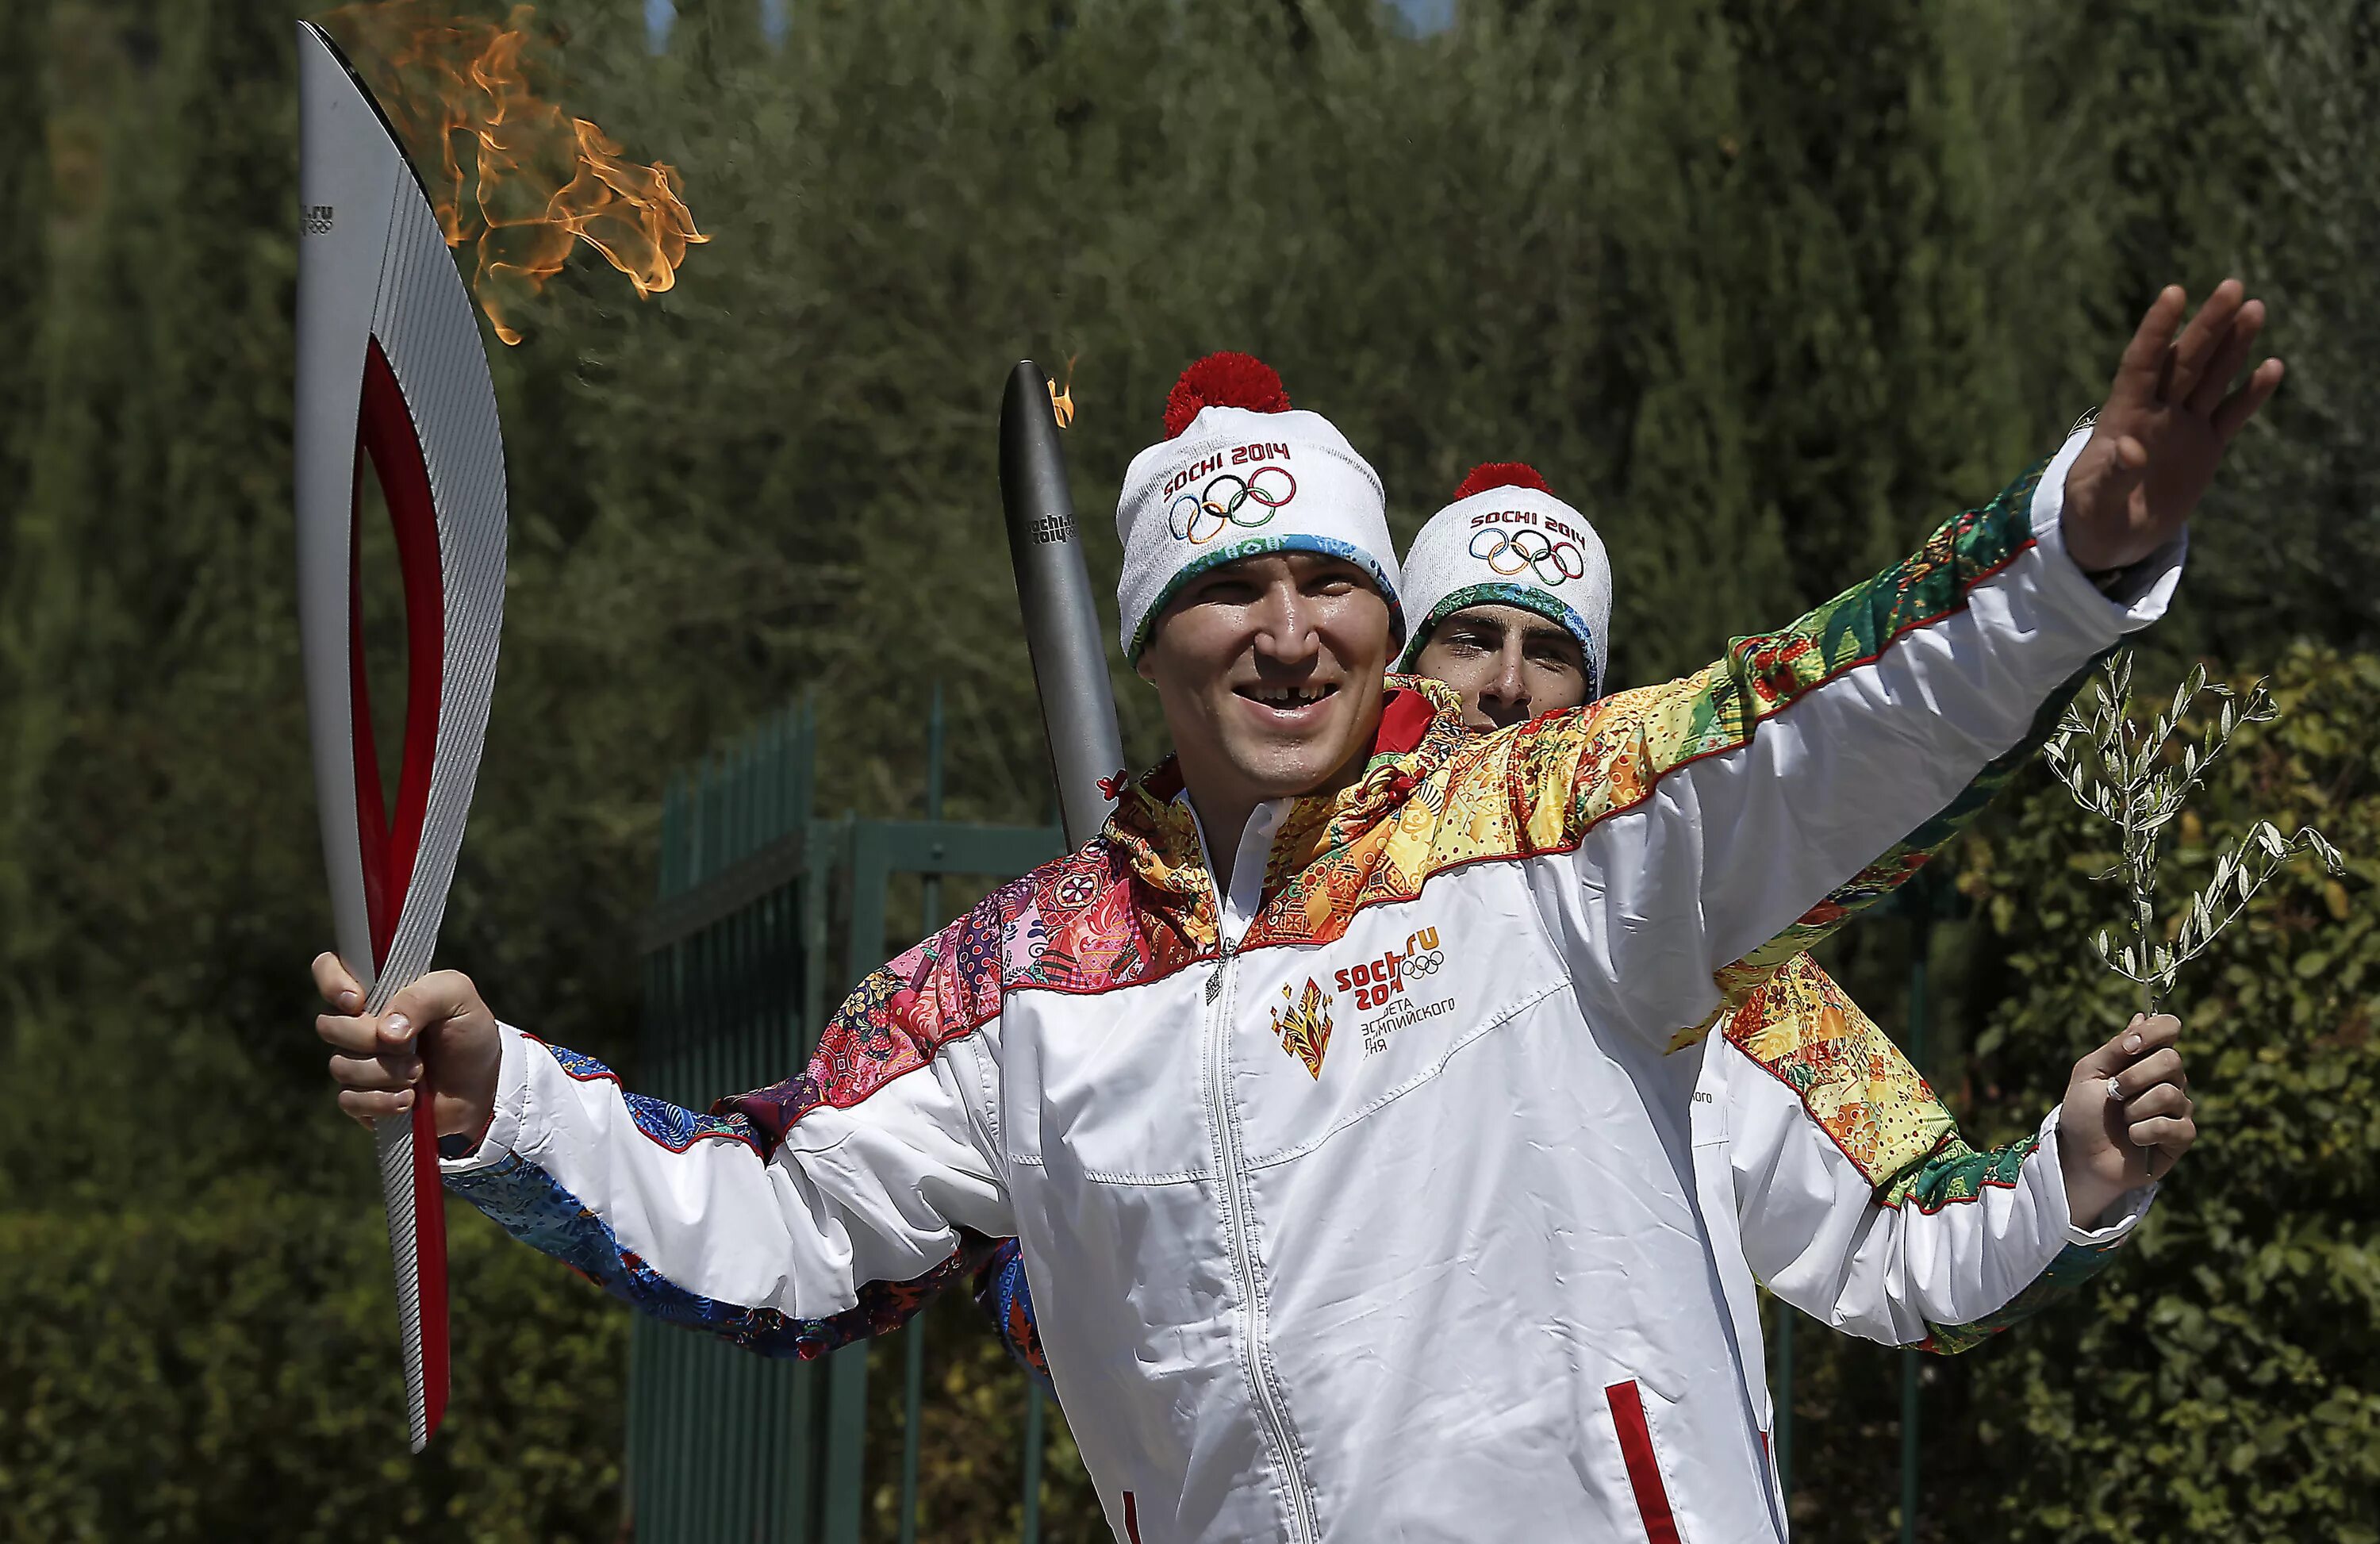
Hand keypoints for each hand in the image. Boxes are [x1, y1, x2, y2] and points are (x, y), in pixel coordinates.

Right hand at [313, 954, 504, 1144]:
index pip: (328, 968)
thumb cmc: (468, 1031)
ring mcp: (356, 1061)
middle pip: (329, 1026)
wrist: (482, 1084)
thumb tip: (385, 1030)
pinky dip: (382, 1100)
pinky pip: (348, 1100)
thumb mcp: (458, 998)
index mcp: (376, 989)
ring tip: (419, 1073)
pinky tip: (409, 1098)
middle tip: (411, 1045)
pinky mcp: (359, 1098)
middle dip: (370, 1038)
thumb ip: (424, 997)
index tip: (359, 1001)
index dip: (332, 983)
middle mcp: (358, 1022)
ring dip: (386, 1072)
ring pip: (340, 1066)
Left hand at [2057, 1013, 2195, 1227]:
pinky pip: (2172, 1125)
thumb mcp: (2089, 1073)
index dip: (2156, 1031)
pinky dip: (2143, 1132)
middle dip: (2134, 1078)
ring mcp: (2178, 1107)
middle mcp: (2167, 1078)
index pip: (2169, 1027)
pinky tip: (2133, 1138)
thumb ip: (2115, 1047)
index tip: (2131, 1047)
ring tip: (2122, 1120)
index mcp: (2145, 1057)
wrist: (2082, 1156)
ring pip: (2170, 1093)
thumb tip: (2141, 1015)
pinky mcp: (2182, 1135)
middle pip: (2172, 1060)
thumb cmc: (2084, 1113)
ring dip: (2134, 1109)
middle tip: (2114, 1093)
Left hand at [2061, 281, 2284, 572]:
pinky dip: (2251, 394)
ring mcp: (2183, 427)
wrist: (2111, 540)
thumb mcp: (2095, 502)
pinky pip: (2231, 415)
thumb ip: (2112, 476)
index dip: (2156, 329)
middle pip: (2185, 361)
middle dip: (2208, 325)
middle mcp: (2156, 413)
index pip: (2141, 364)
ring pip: (2212, 378)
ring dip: (2232, 346)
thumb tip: (2130, 448)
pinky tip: (2272, 367)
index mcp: (2123, 417)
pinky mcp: (2205, 447)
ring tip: (2254, 309)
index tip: (2174, 292)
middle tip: (2233, 287)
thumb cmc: (2091, 518)